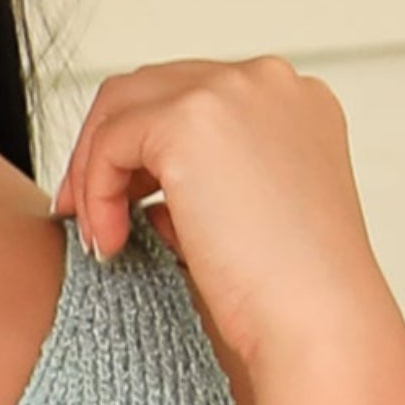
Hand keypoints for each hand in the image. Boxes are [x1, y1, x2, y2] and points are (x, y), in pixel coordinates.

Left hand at [51, 56, 388, 378]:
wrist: (318, 322)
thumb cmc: (291, 296)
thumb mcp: (248, 218)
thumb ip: (203, 185)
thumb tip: (136, 188)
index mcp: (295, 103)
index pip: (196, 96)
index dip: (148, 148)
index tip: (120, 203)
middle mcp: (270, 82)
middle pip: (154, 88)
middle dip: (111, 149)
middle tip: (86, 213)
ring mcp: (232, 90)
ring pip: (123, 106)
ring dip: (95, 168)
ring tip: (96, 234)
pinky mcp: (190, 120)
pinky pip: (111, 141)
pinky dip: (96, 190)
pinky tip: (110, 243)